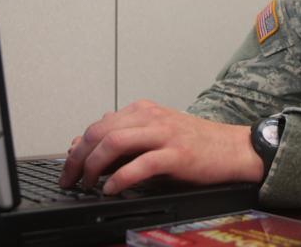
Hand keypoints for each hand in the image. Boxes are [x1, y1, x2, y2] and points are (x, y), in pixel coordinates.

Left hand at [58, 99, 263, 193]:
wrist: (232, 148)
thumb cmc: (194, 143)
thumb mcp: (155, 133)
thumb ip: (123, 137)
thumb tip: (84, 145)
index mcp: (142, 110)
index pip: (98, 125)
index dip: (77, 148)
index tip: (68, 168)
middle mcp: (150, 117)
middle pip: (100, 132)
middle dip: (77, 158)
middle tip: (70, 179)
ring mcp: (164, 134)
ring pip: (115, 143)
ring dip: (94, 166)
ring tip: (88, 183)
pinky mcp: (177, 154)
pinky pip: (140, 164)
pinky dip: (120, 178)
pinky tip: (112, 189)